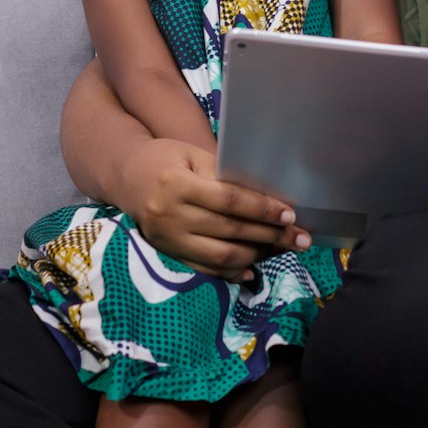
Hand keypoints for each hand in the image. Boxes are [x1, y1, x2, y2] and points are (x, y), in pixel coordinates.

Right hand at [117, 137, 311, 280]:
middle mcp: (170, 217)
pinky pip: (205, 269)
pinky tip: (253, 268)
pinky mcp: (168, 254)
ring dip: (257, 255)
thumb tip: (268, 197)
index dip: (262, 209)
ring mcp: (168, 240)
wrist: (126, 177)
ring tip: (281, 249)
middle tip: (301, 238)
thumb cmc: (166, 159)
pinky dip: (231, 272)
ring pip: (221, 256)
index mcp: (177, 185)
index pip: (229, 201)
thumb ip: (225, 175)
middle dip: (270, 236)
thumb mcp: (193, 156)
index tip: (290, 214)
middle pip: (230, 231)